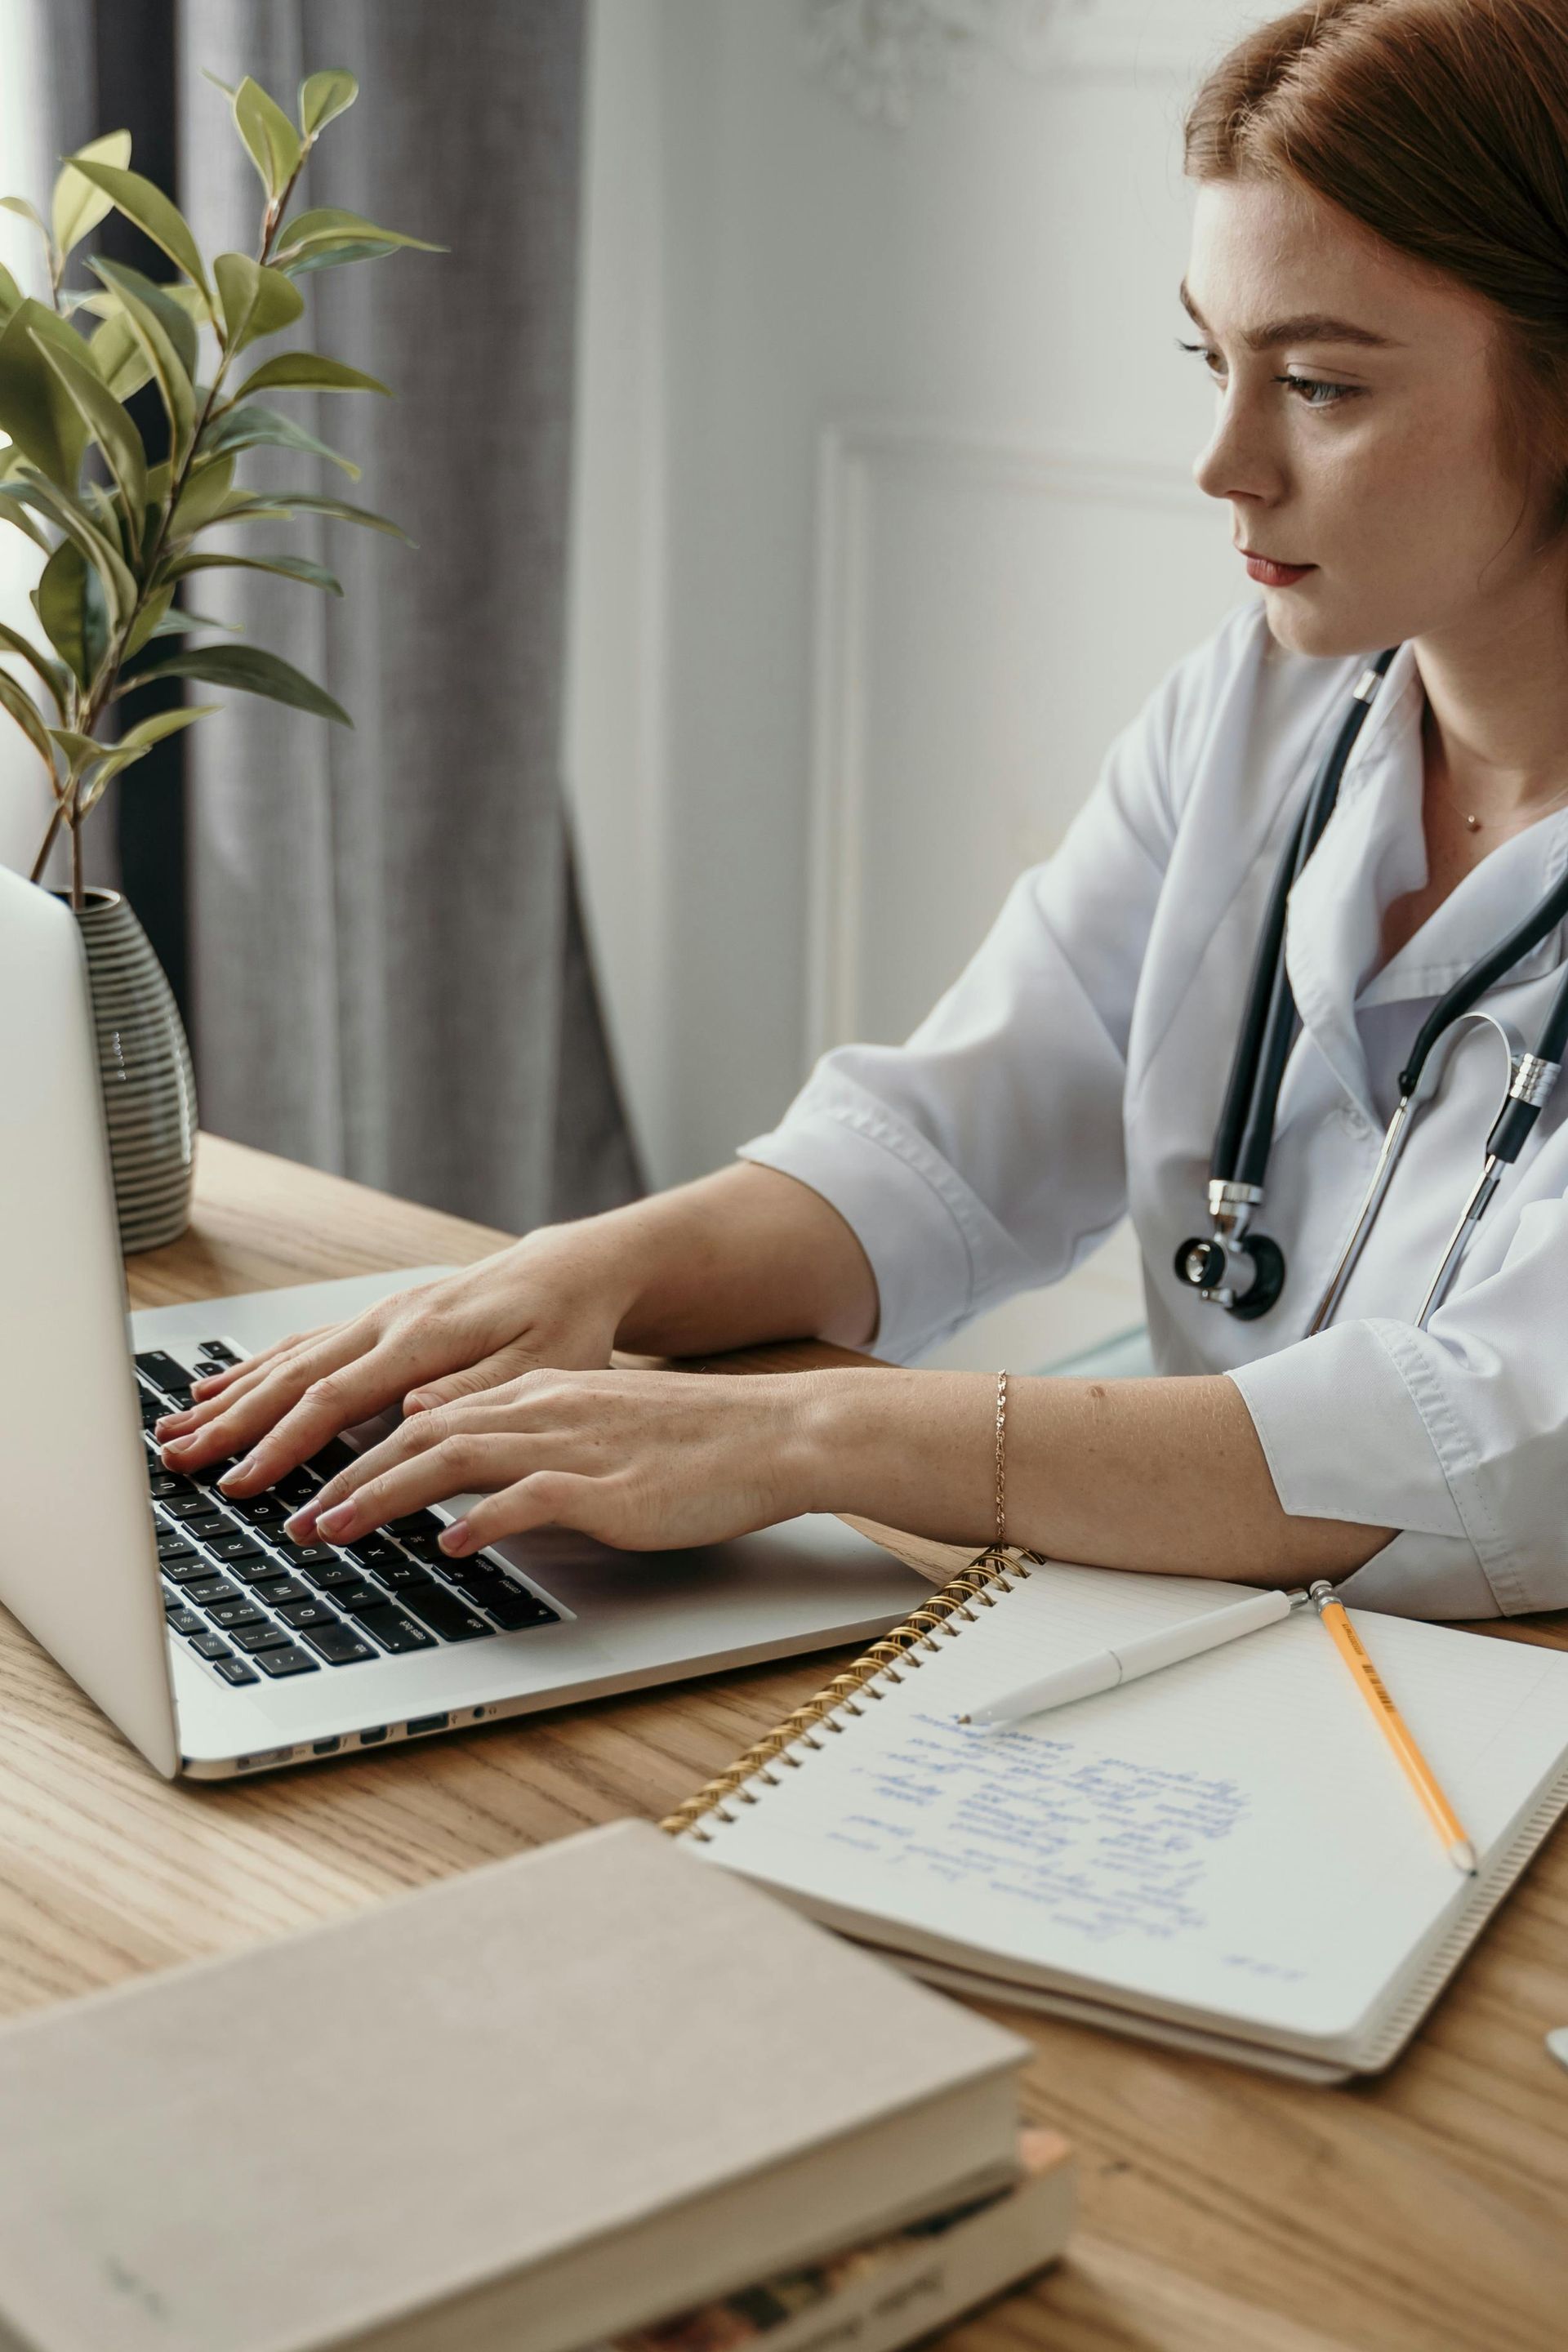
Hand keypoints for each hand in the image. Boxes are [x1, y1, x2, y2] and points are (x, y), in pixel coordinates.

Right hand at [154, 1229, 639, 1493]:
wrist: (572, 1271)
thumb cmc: (565, 1325)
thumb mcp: (543, 1367)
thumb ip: (477, 1393)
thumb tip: (412, 1412)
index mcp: (424, 1338)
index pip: (336, 1399)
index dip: (285, 1446)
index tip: (245, 1485)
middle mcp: (389, 1321)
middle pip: (293, 1378)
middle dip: (232, 1425)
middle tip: (179, 1464)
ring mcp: (378, 1317)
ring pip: (288, 1360)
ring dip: (229, 1398)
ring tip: (175, 1432)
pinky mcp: (379, 1320)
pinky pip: (303, 1345)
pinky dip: (254, 1369)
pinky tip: (216, 1390)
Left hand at [282, 1368, 824, 1553]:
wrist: (772, 1433)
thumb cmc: (690, 1442)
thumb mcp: (591, 1427)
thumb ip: (522, 1437)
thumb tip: (449, 1454)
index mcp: (537, 1394)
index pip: (424, 1419)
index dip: (356, 1455)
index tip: (310, 1492)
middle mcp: (543, 1410)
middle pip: (418, 1436)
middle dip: (346, 1479)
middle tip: (296, 1523)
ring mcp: (573, 1445)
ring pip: (454, 1460)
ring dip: (384, 1497)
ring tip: (337, 1532)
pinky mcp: (608, 1487)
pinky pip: (531, 1498)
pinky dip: (483, 1519)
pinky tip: (451, 1545)